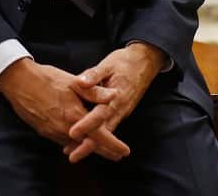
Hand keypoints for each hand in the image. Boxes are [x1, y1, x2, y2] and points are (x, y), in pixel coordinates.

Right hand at [0, 58, 129, 160]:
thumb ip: (94, 92)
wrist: (18, 82)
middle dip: (105, 151)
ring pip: (76, 145)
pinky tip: (78, 140)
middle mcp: (65, 129)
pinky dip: (74, 143)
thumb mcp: (73, 82)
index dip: (113, 145)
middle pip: (89, 146)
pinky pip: (63, 141)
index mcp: (75, 116)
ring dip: (89, 147)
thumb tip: (114, 95)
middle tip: (117, 155)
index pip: (100, 136)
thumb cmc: (46, 79)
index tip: (124, 151)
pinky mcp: (44, 131)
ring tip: (101, 149)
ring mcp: (53, 132)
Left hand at [65, 42, 165, 162]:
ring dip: (91, 144)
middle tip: (72, 156)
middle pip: (103, 132)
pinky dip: (97, 136)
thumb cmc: (124, 62)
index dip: (86, 125)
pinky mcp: (120, 112)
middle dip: (88, 145)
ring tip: (73, 152)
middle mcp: (119, 109)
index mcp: (115, 98)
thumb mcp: (108, 64)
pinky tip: (84, 139)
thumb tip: (80, 82)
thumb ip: (94, 74)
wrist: (145, 62)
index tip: (72, 132)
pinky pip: (108, 127)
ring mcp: (121, 112)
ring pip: (106, 132)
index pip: (99, 115)